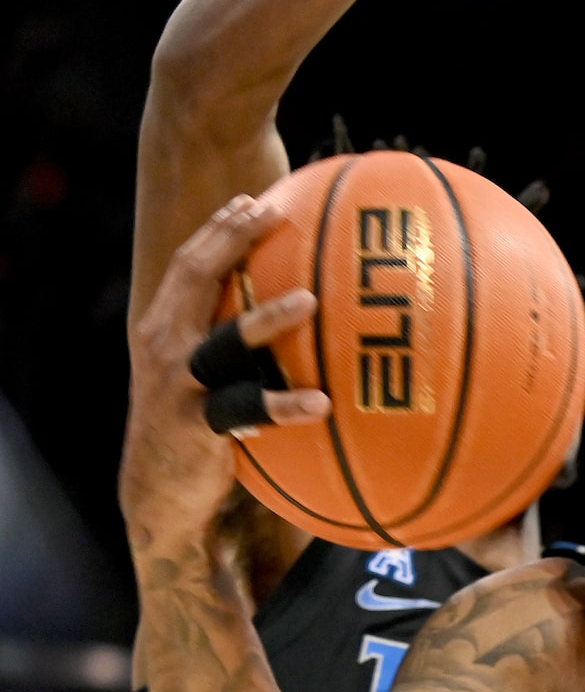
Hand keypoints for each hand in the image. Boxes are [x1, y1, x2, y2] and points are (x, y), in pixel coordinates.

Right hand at [121, 193, 328, 551]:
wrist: (156, 490)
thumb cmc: (193, 430)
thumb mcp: (201, 378)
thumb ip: (231, 347)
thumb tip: (295, 321)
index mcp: (166, 328)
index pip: (190, 264)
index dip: (220, 230)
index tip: (254, 201)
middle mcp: (166, 346)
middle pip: (198, 279)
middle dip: (234, 241)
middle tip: (276, 215)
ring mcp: (180, 385)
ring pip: (225, 342)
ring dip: (267, 320)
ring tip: (310, 301)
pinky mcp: (198, 426)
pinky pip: (247, 410)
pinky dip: (284, 404)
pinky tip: (322, 403)